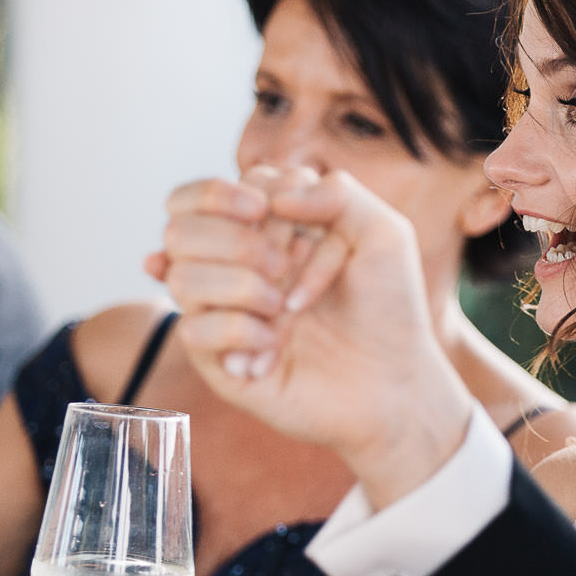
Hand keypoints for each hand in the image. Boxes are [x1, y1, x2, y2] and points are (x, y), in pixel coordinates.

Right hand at [156, 167, 472, 507]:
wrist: (395, 382)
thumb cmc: (389, 309)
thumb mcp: (383, 234)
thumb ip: (337, 192)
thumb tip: (272, 196)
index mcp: (264, 230)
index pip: (204, 194)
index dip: (227, 194)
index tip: (270, 211)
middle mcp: (234, 268)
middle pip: (180, 229)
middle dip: (234, 239)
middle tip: (283, 265)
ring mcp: (222, 313)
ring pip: (180, 276)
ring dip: (238, 285)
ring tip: (283, 307)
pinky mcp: (218, 360)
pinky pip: (193, 331)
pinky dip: (239, 331)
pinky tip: (274, 346)